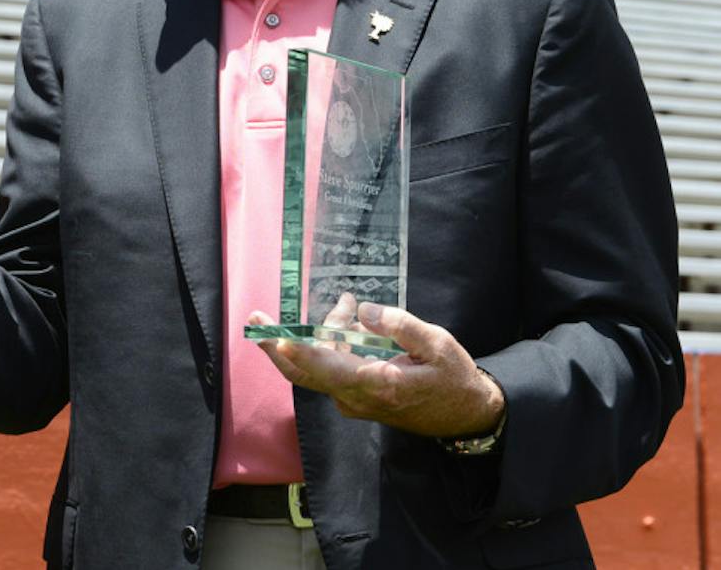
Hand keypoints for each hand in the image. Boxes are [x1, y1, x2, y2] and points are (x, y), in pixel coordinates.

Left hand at [247, 298, 504, 438]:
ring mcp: (352, 400)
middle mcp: (356, 397)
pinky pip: (330, 369)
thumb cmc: (453, 379)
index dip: (299, 353)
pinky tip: (348, 321)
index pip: (327, 370)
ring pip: (318, 365)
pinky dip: (331, 343)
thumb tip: (363, 311)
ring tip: (346, 304)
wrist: (464, 417)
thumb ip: (401, 326)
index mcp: (376, 383)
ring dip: (322, 333)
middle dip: (277, 346)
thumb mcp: (438, 345)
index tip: (277, 337)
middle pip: (303, 375)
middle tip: (256, 317)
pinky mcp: (353, 397)